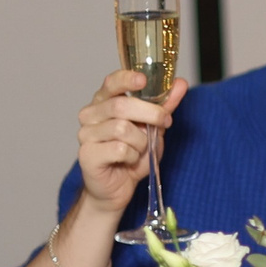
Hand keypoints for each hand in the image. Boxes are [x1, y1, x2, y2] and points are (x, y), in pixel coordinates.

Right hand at [76, 69, 187, 216]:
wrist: (117, 188)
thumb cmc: (132, 156)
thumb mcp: (153, 129)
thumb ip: (164, 106)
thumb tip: (180, 83)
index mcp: (104, 102)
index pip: (111, 83)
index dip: (127, 78)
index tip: (144, 79)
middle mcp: (90, 115)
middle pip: (120, 106)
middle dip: (151, 113)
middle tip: (166, 121)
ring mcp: (85, 134)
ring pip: (122, 129)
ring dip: (141, 141)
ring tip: (140, 150)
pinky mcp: (87, 154)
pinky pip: (120, 149)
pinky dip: (133, 156)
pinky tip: (128, 161)